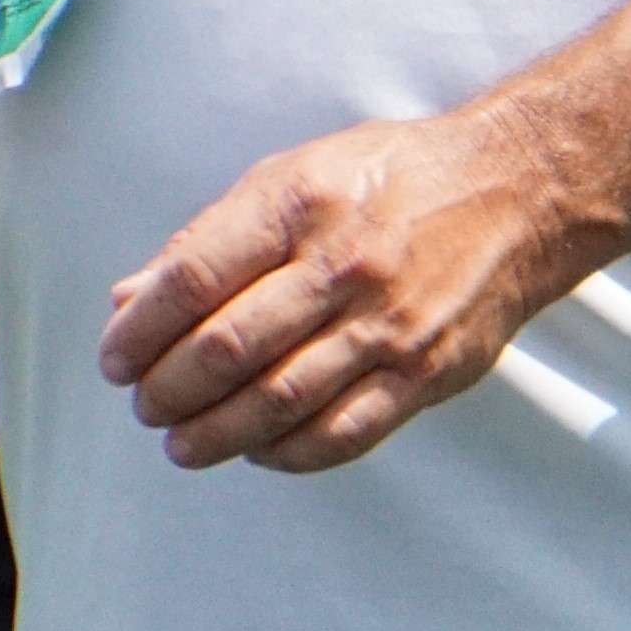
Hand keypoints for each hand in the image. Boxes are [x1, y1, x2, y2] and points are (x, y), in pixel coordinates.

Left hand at [96, 103, 585, 473]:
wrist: (516, 192)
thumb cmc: (384, 180)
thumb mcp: (288, 176)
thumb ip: (207, 241)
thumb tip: (126, 301)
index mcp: (297, 204)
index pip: (193, 279)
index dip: (140, 330)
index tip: (114, 361)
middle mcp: (342, 265)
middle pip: (229, 348)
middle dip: (169, 390)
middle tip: (144, 406)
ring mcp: (388, 324)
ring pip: (280, 401)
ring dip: (216, 434)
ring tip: (181, 443)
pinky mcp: (426, 372)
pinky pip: (344, 432)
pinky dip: (288, 453)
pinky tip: (256, 453)